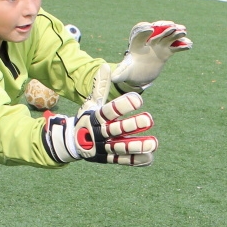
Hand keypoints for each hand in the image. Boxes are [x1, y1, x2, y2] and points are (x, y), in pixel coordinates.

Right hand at [41, 67, 156, 165]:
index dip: (123, 105)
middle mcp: (98, 133)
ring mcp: (102, 148)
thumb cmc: (87, 118)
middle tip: (150, 119)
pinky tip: (150, 157)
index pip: (109, 111)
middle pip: (115, 130)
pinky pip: (122, 160)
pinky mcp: (107, 159)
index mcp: (95, 117)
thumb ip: (100, 87)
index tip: (139, 100)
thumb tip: (105, 66)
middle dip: (132, 125)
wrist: (72, 143)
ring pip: (120, 147)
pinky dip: (135, 160)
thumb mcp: (91, 103)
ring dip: (137, 146)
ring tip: (154, 143)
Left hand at [110, 21, 192, 92]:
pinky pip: (175, 47)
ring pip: (168, 37)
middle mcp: (148, 42)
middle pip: (156, 32)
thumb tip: (114, 78)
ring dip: (175, 33)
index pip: (139, 34)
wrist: (139, 74)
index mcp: (136, 45)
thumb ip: (120, 74)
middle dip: (163, 28)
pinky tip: (189, 45)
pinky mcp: (166, 51)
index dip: (144, 31)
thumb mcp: (124, 73)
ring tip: (183, 31)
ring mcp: (158, 46)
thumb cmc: (130, 71)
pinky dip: (182, 45)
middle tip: (171, 25)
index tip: (150, 28)